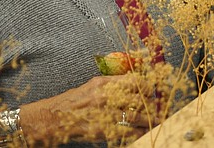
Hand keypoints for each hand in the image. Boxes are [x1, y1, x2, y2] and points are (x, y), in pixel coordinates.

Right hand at [19, 73, 162, 142]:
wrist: (54, 117)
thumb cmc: (74, 100)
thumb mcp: (94, 84)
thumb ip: (113, 82)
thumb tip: (133, 81)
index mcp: (104, 83)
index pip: (133, 81)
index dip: (147, 86)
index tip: (153, 90)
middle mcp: (105, 97)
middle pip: (137, 100)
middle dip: (151, 105)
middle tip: (159, 108)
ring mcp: (103, 114)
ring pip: (134, 117)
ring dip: (148, 120)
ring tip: (156, 121)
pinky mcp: (100, 130)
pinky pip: (124, 132)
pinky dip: (136, 133)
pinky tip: (142, 133)